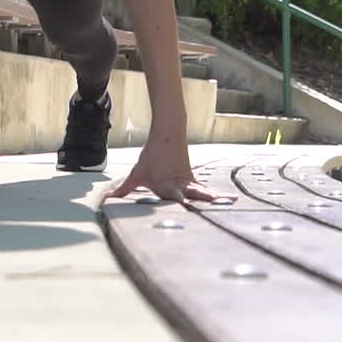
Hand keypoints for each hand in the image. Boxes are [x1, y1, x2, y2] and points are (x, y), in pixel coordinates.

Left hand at [106, 136, 230, 203]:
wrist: (167, 134)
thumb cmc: (152, 155)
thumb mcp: (136, 173)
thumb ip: (124, 189)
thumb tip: (109, 197)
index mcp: (167, 184)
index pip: (175, 196)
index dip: (182, 203)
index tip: (189, 208)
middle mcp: (180, 183)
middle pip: (195, 193)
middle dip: (205, 201)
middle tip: (216, 207)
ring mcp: (189, 180)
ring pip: (204, 191)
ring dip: (216, 198)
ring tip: (232, 203)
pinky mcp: (193, 179)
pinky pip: (205, 189)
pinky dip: (215, 195)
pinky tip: (228, 201)